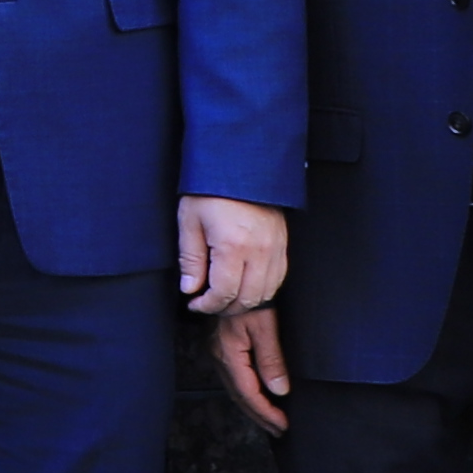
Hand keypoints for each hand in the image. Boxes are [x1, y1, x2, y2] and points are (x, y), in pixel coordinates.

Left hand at [176, 196, 290, 317]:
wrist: (241, 164)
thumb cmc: (211, 189)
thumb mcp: (189, 221)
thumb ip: (190, 260)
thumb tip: (190, 289)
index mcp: (233, 246)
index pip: (224, 293)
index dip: (206, 305)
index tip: (194, 303)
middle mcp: (260, 251)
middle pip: (248, 299)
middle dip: (225, 308)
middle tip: (207, 303)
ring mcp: (275, 249)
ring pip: (266, 293)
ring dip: (245, 301)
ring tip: (224, 296)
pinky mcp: (283, 244)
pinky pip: (278, 279)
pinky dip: (262, 289)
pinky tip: (244, 284)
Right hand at [214, 305, 292, 433]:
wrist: (234, 279)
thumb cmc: (251, 299)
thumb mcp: (265, 327)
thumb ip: (271, 360)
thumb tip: (279, 390)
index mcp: (229, 354)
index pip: (248, 393)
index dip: (266, 411)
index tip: (283, 424)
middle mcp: (219, 356)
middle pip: (239, 396)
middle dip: (260, 415)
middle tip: (279, 429)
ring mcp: (218, 352)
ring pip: (235, 389)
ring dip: (253, 407)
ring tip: (271, 420)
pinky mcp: (222, 348)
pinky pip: (234, 379)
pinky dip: (247, 393)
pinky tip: (257, 396)